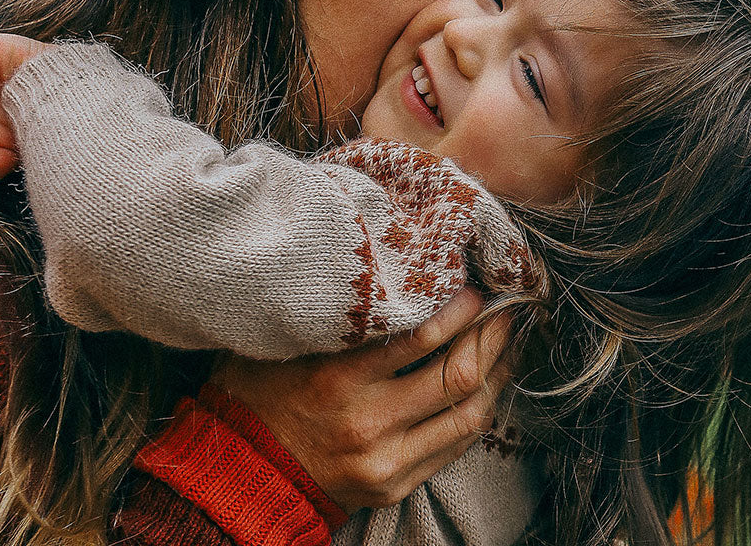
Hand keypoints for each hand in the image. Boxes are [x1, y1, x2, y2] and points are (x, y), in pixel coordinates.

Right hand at [211, 288, 511, 512]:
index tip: (474, 288)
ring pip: (469, 415)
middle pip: (457, 376)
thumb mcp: (294, 341)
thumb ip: (344, 314)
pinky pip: (455, 446)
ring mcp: (386, 460)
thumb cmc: (265, 388)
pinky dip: (479, 410)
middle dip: (492, 337)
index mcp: (338, 378)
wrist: (242, 469)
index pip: (421, 338)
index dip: (460, 310)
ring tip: (507, 342)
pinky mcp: (396, 485)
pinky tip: (489, 383)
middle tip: (507, 308)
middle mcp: (368, 422)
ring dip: (497, 374)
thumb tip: (396, 265)